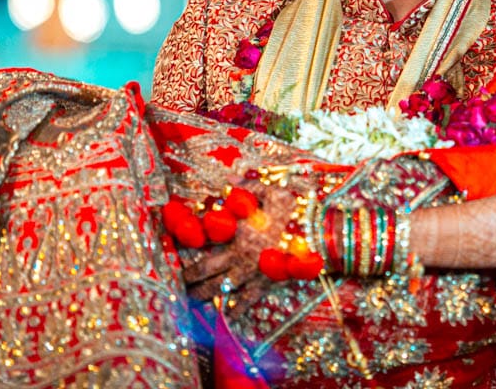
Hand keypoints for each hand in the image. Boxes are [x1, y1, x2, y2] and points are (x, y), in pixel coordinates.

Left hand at [180, 182, 295, 303]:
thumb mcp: (273, 191)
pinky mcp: (265, 285)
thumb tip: (229, 181)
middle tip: (178, 284)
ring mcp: (252, 274)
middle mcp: (240, 256)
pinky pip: (245, 301)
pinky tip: (224, 315)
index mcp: (238, 233)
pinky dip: (233, 309)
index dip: (188, 247)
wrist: (319, 235)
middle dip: (190, 279)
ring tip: (191, 299)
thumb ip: (249, 187)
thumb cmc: (296, 210)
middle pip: (207, 272)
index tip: (176, 250)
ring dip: (203, 295)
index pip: (205, 243)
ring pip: (221, 289)